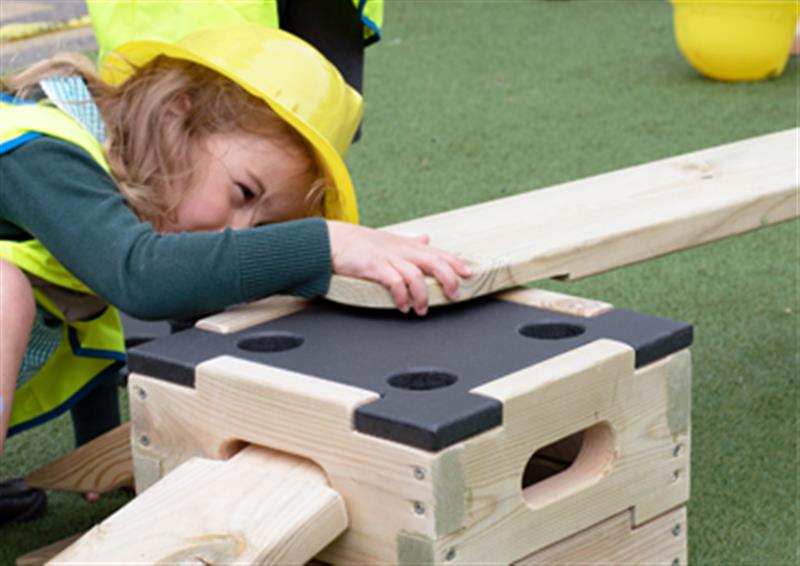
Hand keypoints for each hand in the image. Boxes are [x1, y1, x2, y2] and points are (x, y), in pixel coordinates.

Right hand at [327, 221, 471, 314]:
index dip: (455, 263)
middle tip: (453, 295)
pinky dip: (401, 297)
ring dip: (423, 296)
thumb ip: (411, 241)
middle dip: (448, 279)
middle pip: (434, 262)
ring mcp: (389, 258)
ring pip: (417, 276)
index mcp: (407, 245)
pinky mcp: (376, 267)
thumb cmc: (361, 243)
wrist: (334, 240)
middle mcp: (402, 250)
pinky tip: (402, 307)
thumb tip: (427, 238)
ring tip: (422, 309)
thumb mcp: (390, 240)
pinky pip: (395, 283)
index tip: (469, 273)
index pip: (438, 252)